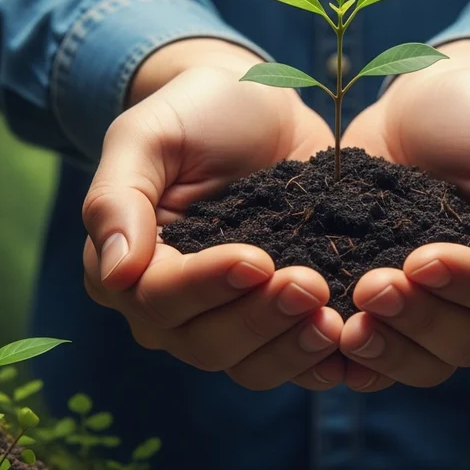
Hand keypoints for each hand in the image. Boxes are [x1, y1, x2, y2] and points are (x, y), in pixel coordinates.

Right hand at [82, 39, 343, 390]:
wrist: (258, 104)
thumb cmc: (194, 113)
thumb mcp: (145, 137)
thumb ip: (117, 199)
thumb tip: (116, 272)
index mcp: (128, 271)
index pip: (161, 299)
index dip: (208, 287)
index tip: (256, 260)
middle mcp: (172, 311)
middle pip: (207, 344)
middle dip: (260, 320)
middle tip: (310, 285)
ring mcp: (228, 319)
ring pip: (251, 365)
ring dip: (293, 348)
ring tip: (334, 320)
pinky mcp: (278, 319)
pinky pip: (295, 361)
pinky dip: (322, 362)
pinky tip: (352, 343)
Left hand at [338, 40, 469, 390]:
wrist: (418, 105)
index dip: (469, 285)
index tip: (421, 260)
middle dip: (420, 318)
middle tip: (370, 286)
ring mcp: (445, 315)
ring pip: (429, 362)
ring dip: (389, 349)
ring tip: (348, 324)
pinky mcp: (396, 317)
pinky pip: (385, 361)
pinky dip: (361, 364)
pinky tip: (333, 352)